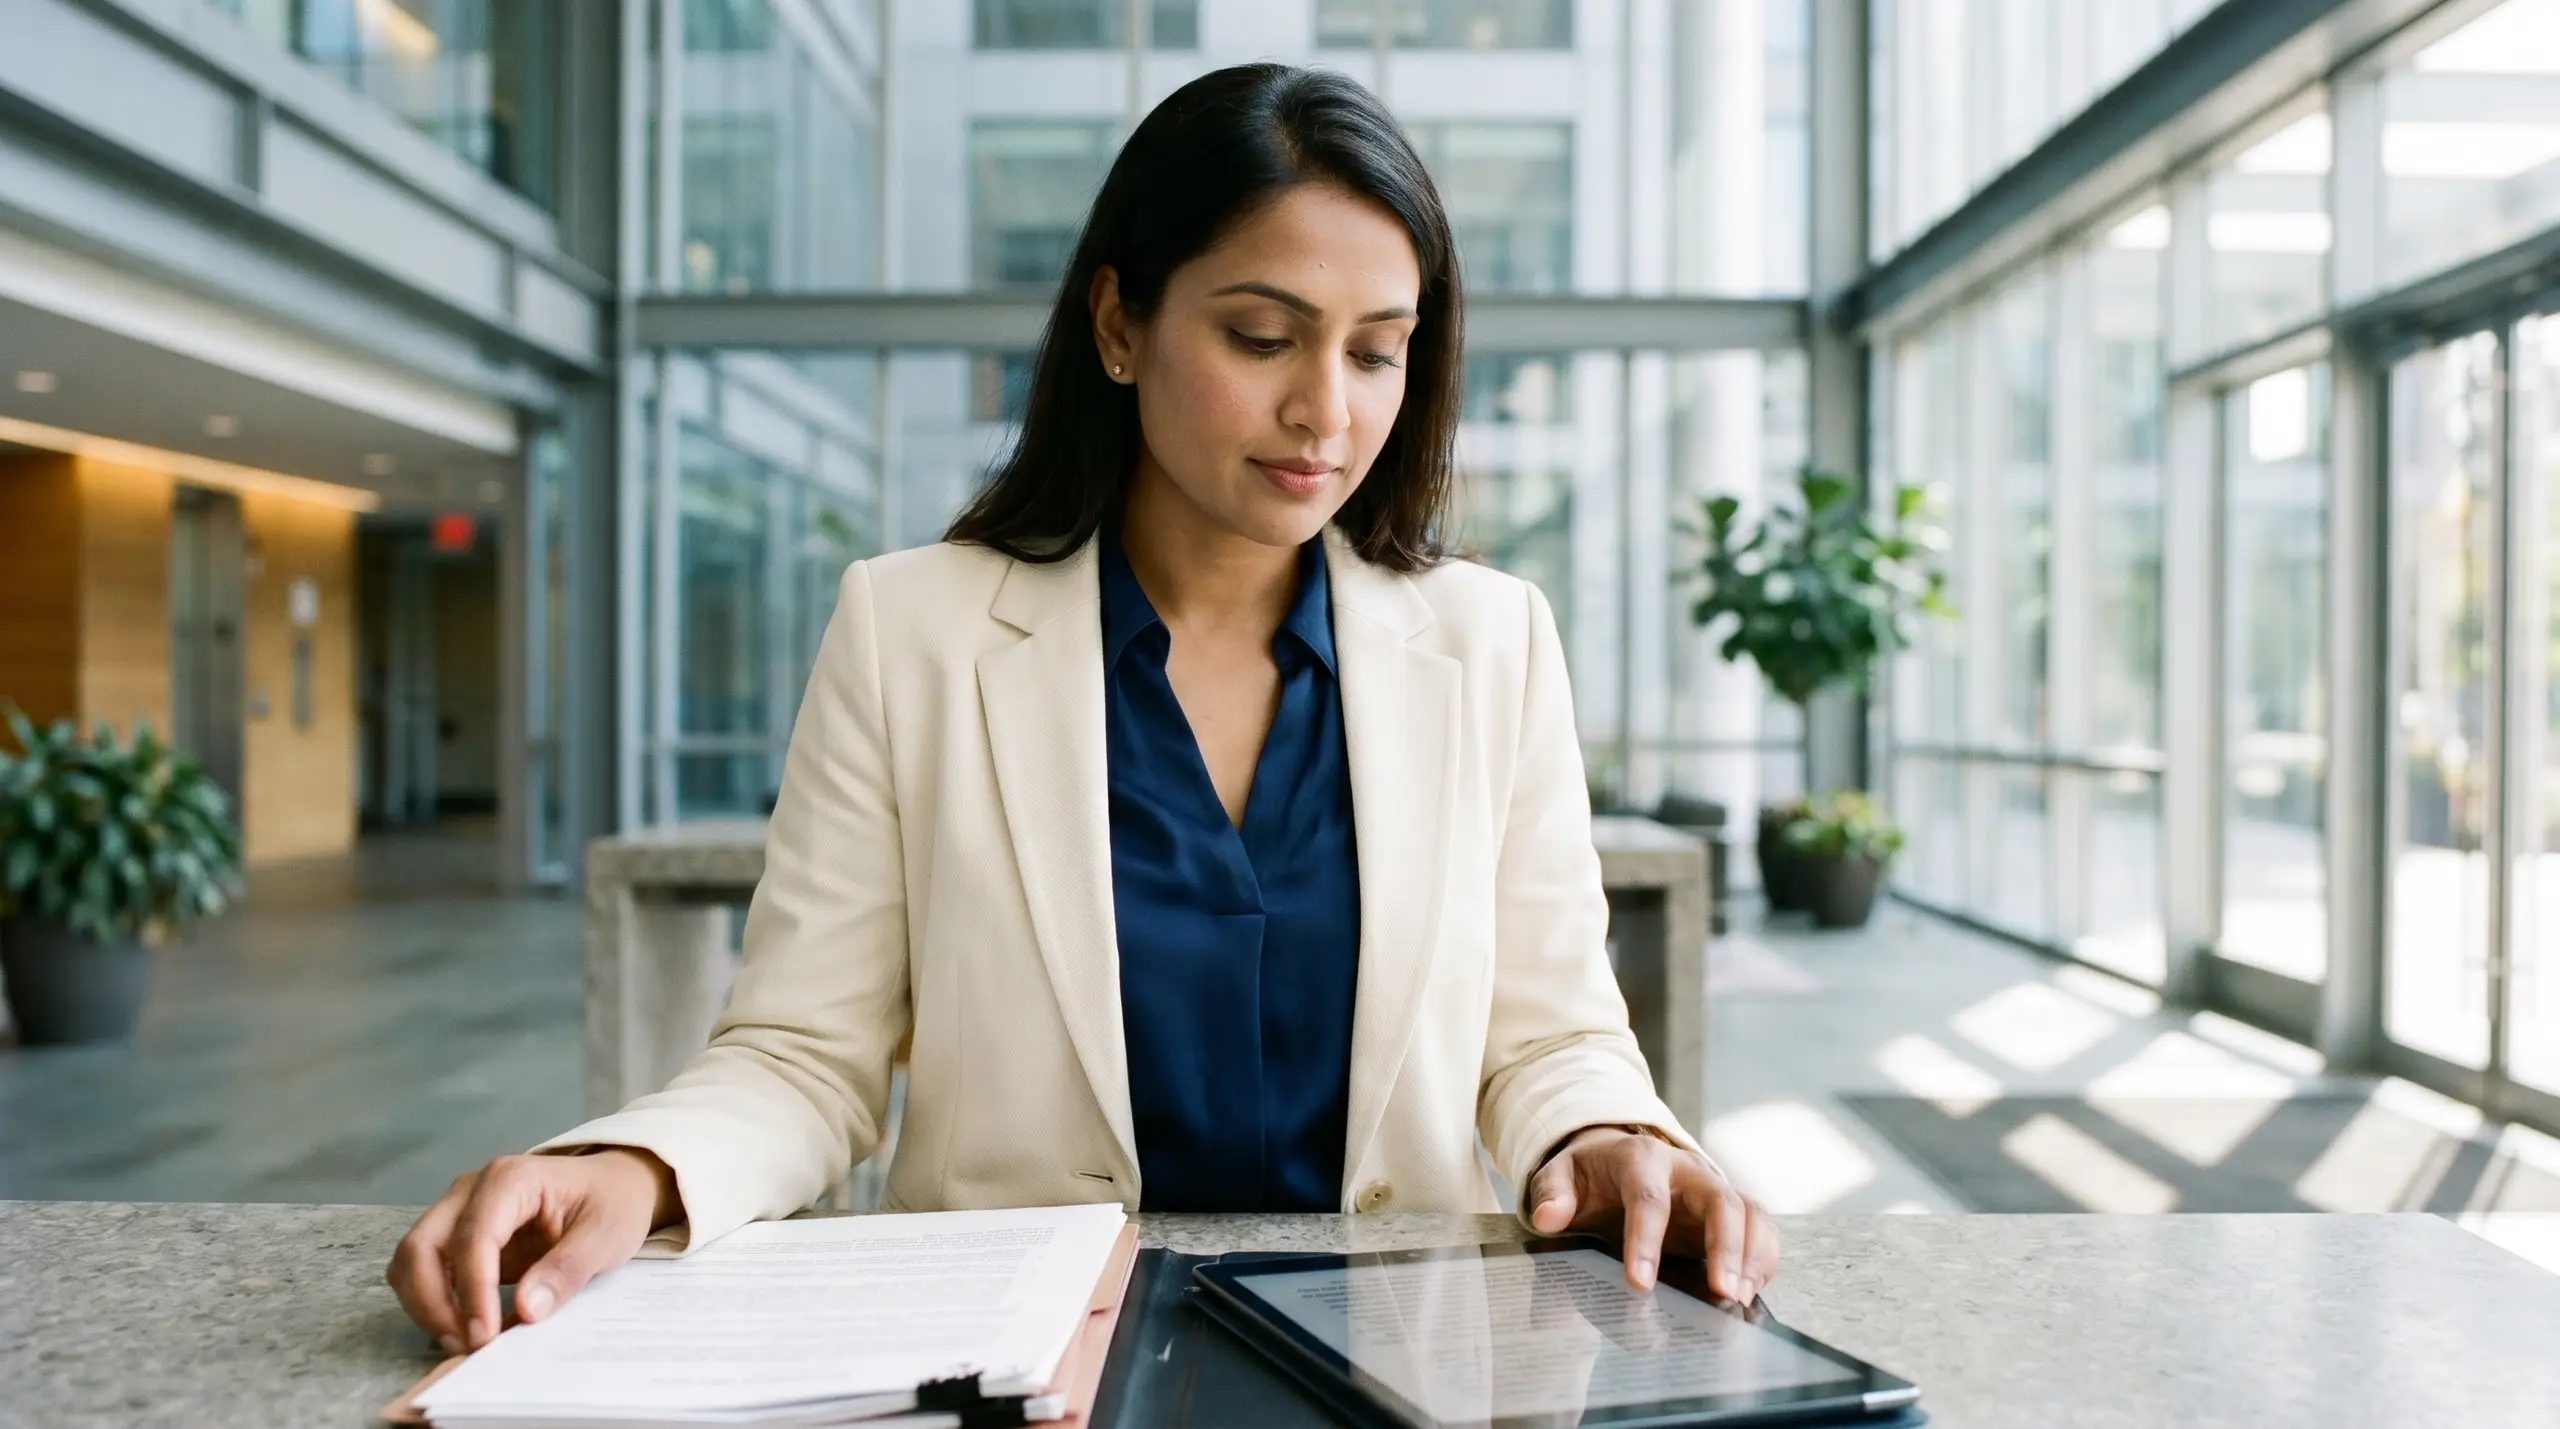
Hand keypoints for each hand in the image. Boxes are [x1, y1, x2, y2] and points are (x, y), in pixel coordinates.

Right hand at [386, 1148, 679, 1354]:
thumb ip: (568, 1270)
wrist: (613, 1185)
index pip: (474, 1237)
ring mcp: (459, 1212)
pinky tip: (467, 1328)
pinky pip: (427, 1272)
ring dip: (427, 1306)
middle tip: (468, 1346)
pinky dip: (434, 1303)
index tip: (485, 1335)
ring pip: (413, 1261)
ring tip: (466, 1342)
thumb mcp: (607, 1234)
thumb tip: (527, 1310)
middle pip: (421, 1247)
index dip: (473, 1290)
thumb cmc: (612, 1202)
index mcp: (511, 1179)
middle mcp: (472, 1190)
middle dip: (432, 1303)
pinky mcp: (458, 1237)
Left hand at [1523, 1126, 1778, 1303]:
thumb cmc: (1590, 1175)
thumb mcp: (1560, 1175)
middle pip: (1719, 1201)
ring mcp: (1713, 1186)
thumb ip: (1552, 1193)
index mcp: (1640, 1158)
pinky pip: (1761, 1227)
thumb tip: (1549, 1217)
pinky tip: (1750, 1290)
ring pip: (1749, 1212)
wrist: (1615, 1159)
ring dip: (1751, 1256)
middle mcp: (1686, 1169)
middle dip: (1724, 1247)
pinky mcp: (1731, 1209)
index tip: (1639, 1283)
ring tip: (1738, 1300)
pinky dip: (1763, 1258)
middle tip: (1722, 1294)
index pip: (1648, 1197)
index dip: (1646, 1240)